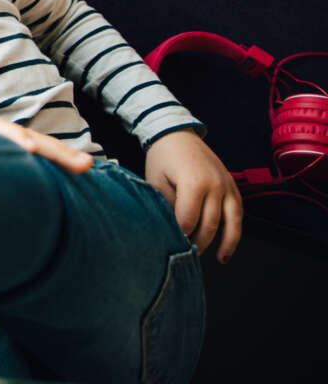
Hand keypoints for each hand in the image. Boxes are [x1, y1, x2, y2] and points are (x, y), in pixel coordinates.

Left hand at [143, 129, 242, 262]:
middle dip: (197, 243)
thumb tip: (172, 231)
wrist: (177, 133)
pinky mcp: (233, 186)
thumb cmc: (163, 158)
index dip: (179, 236)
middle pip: (209, 225)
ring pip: (230, 223)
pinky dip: (234, 233)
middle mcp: (215, 185)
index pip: (188, 221)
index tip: (171, 245)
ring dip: (222, 244)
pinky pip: (238, 214)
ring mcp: (227, 186)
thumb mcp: (156, 182)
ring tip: (215, 259)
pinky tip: (226, 250)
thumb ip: (166, 207)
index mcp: (194, 183)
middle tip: (185, 255)